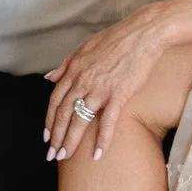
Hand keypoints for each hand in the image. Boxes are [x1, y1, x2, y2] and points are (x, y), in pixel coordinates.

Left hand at [45, 0, 190, 164]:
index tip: (47, 137)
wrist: (144, 33)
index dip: (49, 121)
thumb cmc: (117, 38)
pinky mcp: (119, 94)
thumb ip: (66, 65)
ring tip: (66, 157)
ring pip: (80, 120)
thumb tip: (49, 77)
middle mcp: (83, 80)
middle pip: (64, 114)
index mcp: (74, 69)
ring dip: (71, 141)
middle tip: (52, 155)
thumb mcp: (85, 48)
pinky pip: (107, 121)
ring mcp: (100, 88)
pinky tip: (98, 154)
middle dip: (56, 137)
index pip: (55, 101)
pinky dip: (102, 139)